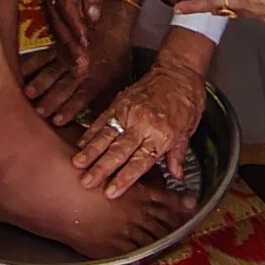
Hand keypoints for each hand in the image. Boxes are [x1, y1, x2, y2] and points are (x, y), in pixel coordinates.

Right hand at [24, 0, 132, 124]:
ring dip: (39, 84)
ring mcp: (67, 57)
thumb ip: (108, 97)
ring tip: (27, 94)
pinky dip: (31, 66)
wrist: (114, 19)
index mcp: (96, 78)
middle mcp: (80, 69)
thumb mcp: (120, 76)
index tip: (58, 120)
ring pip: (51, 72)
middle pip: (63, 87)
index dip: (70, 109)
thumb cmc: (118, 52)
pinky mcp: (58, 46)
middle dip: (51, 100)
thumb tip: (100, 119)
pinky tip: (20, 74)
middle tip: (38, 112)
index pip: (82, 97)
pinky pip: (42, 57)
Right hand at [38, 0, 111, 64]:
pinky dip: (63, 41)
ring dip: (65, 47)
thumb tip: (94, 18)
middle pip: (56, 21)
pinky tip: (70, 56)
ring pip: (53, 26)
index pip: (65, 5)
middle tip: (80, 65)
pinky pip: (54, 25)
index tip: (85, 42)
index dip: (75, 25)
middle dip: (69, 44)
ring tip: (77, 67)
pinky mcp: (49, 3)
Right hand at [75, 58, 207, 197]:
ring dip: (90, 151)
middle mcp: (142, 125)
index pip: (140, 162)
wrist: (179, 71)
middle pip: (118, 151)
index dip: (124, 178)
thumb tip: (176, 176)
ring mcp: (129, 112)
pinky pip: (103, 119)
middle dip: (101, 168)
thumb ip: (177, 155)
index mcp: (161, 135)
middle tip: (86, 182)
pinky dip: (90, 132)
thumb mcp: (188, 131)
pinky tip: (80, 143)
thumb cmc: (186, 100)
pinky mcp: (120, 102)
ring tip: (77, 163)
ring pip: (106, 135)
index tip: (111, 192)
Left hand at [167, 0, 264, 38]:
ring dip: (213, 7)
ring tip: (203, 6)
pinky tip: (237, 5)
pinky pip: (243, 11)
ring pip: (228, 8)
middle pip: (212, 2)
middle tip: (177, 7)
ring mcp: (256, 12)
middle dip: (193, 4)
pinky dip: (234, 7)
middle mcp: (245, 1)